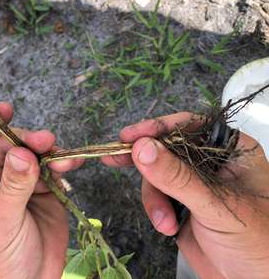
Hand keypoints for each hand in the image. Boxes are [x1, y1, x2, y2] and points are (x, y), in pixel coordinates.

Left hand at [0, 102, 81, 278]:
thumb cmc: (1, 260)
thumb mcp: (0, 223)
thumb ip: (12, 187)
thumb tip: (22, 152)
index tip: (3, 109)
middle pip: (5, 144)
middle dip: (24, 139)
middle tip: (43, 140)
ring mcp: (18, 180)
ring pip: (30, 152)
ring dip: (45, 149)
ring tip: (58, 152)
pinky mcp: (43, 187)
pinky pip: (51, 166)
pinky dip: (61, 162)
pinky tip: (69, 164)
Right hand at [102, 112, 268, 278]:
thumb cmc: (256, 242)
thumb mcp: (215, 205)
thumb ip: (177, 176)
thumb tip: (141, 148)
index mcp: (230, 151)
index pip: (190, 126)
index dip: (159, 127)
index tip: (130, 135)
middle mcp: (210, 163)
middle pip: (166, 149)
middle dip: (147, 164)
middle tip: (115, 157)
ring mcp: (193, 184)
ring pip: (156, 175)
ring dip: (153, 198)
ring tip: (164, 222)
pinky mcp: (180, 203)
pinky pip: (156, 195)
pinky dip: (154, 210)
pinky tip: (166, 226)